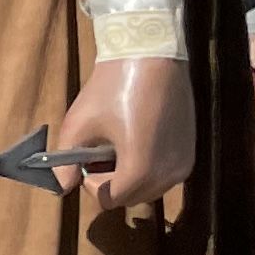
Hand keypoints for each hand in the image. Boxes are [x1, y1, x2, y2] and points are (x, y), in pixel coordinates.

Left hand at [57, 55, 193, 215]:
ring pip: (149, 187)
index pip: (110, 199)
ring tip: (117, 144)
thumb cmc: (111, 87)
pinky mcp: (192, 150)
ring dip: (129, 176)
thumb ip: (65, 162)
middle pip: (131, 197)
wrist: (152, 55)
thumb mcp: (78, 124)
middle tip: (98, 152)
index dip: (91, 184)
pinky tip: (137, 139)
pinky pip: (164, 173)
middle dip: (109, 181)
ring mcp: (185, 162)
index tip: (85, 160)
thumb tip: (62, 186)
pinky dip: (148, 167)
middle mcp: (170, 173)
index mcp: (141, 169)